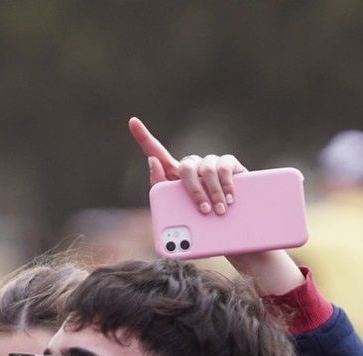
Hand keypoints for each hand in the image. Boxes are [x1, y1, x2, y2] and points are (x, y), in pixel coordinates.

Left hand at [130, 116, 245, 215]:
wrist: (228, 228)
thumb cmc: (199, 220)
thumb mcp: (176, 209)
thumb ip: (159, 187)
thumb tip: (152, 160)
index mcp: (173, 175)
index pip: (156, 152)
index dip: (143, 136)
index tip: (132, 122)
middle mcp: (192, 165)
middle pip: (186, 167)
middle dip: (194, 190)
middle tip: (204, 210)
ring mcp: (210, 163)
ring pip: (206, 168)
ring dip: (213, 192)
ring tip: (219, 210)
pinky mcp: (229, 164)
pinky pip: (223, 167)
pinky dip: (226, 184)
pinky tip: (230, 197)